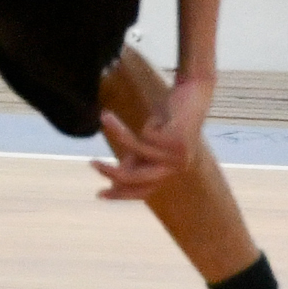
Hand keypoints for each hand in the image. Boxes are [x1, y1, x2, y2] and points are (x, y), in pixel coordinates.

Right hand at [92, 72, 214, 200]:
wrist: (195, 94)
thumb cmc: (170, 116)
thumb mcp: (148, 140)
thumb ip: (137, 157)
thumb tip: (118, 176)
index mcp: (170, 169)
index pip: (144, 190)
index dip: (122, 194)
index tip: (98, 194)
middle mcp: (177, 167)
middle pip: (139, 180)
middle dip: (113, 173)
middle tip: (91, 163)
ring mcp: (180, 157)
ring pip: (139, 152)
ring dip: (118, 133)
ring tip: (104, 116)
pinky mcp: (179, 143)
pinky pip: (146, 137)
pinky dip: (143, 124)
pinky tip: (146, 117)